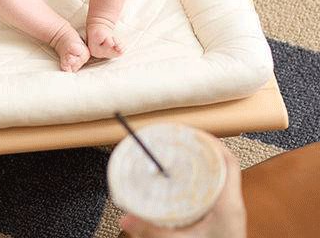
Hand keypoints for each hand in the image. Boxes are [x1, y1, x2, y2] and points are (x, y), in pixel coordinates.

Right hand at [119, 139, 245, 237]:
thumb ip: (151, 230)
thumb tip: (125, 219)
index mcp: (228, 206)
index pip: (228, 161)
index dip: (211, 142)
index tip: (191, 131)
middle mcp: (233, 206)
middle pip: (222, 164)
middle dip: (202, 148)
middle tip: (179, 139)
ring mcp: (232, 213)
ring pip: (221, 176)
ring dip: (204, 163)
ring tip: (181, 154)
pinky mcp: (226, 220)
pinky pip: (217, 190)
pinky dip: (204, 180)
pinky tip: (187, 180)